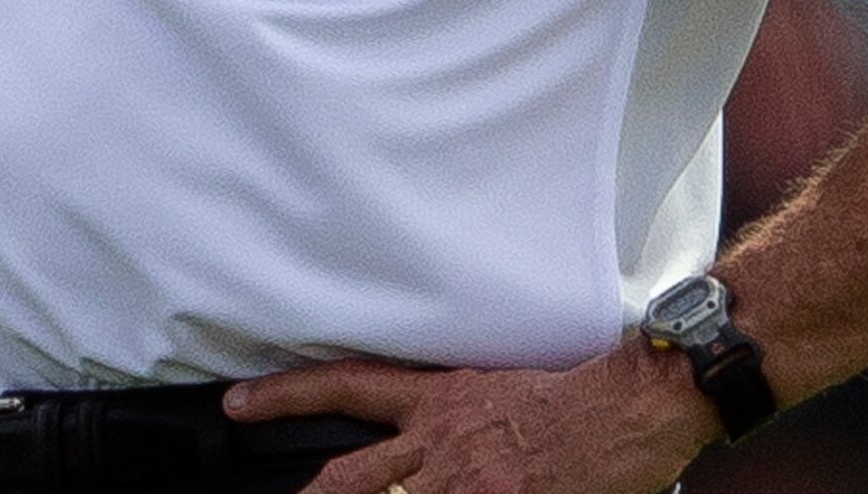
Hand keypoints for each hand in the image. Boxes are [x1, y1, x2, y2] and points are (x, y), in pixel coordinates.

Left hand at [226, 346, 714, 493]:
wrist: (630, 406)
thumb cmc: (579, 397)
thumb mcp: (497, 394)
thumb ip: (452, 421)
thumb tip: (420, 452)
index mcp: (439, 400)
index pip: (345, 386)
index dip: (284, 395)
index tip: (237, 402)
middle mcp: (439, 442)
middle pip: (349, 474)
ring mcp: (463, 481)